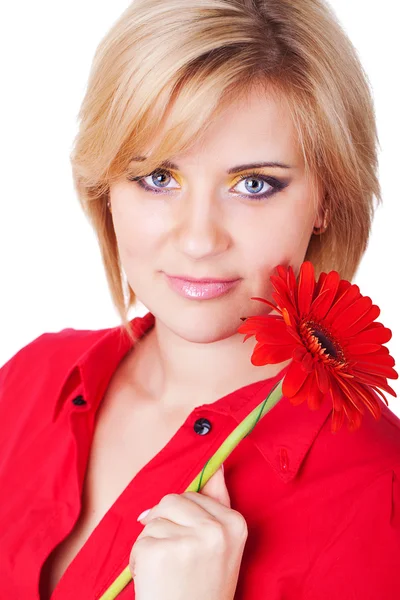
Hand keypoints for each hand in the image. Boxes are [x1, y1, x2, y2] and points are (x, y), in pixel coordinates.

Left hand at [129, 465, 247, 599]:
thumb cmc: (203, 588)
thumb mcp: (222, 546)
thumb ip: (218, 502)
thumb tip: (217, 464)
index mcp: (235, 523)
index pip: (195, 494)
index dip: (183, 518)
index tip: (190, 543)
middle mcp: (216, 530)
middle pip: (171, 500)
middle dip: (165, 525)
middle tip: (177, 559)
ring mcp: (188, 541)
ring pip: (154, 518)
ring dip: (151, 542)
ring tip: (167, 570)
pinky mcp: (160, 552)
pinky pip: (140, 540)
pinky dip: (139, 559)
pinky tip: (154, 579)